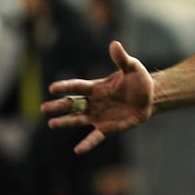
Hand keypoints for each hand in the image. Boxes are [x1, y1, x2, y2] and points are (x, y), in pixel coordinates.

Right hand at [40, 40, 154, 153]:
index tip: (53, 88)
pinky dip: (87, 143)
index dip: (66, 87)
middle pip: (72, 104)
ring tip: (52, 124)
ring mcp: (98, 116)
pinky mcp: (107, 128)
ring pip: (78, 120)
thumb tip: (115, 44)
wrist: (150, 97)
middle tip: (44, 108)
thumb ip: (122, 59)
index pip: (78, 86)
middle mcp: (93, 102)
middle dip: (59, 106)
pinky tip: (77, 150)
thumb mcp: (132, 68)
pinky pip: (95, 137)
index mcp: (96, 87)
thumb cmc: (139, 81)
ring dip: (66, 122)